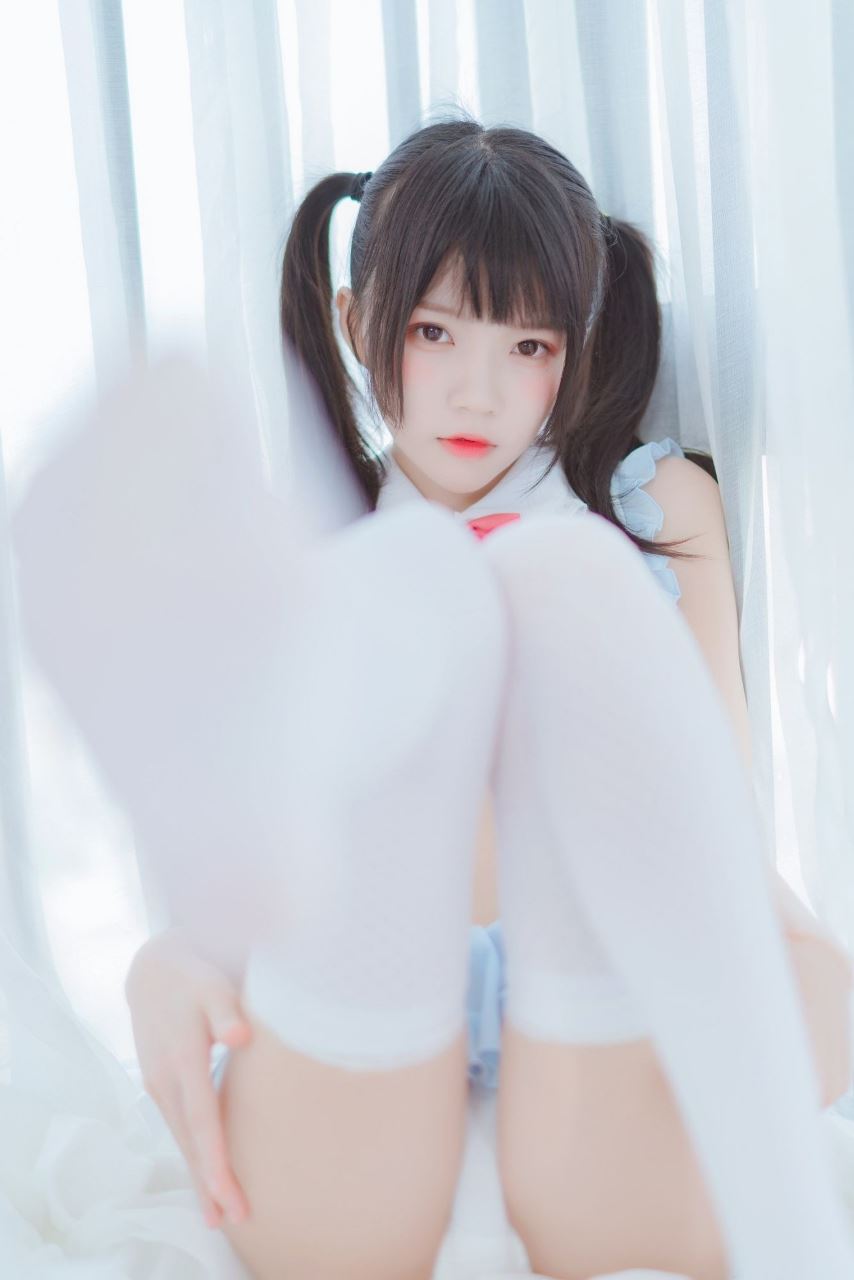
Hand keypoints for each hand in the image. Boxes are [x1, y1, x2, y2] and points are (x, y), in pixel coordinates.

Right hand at [125, 928, 253, 1228]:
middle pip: (190, 1139)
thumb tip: (240, 1037)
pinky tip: (204, 1176)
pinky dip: (193, 1155)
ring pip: (182, 1138)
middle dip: (208, 1182)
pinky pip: (179, 1127)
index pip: (202, 1117)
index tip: (226, 1190)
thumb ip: (227, 1009)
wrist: (154, 967)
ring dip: (199, 1176)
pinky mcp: (161, 1084)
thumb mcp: (213, 982)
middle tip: (231, 1220)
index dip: (214, 1156)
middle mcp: (165, 1078)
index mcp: (182, 1057)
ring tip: (218, 1216)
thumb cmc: (196, 974)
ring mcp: (159, 1083)